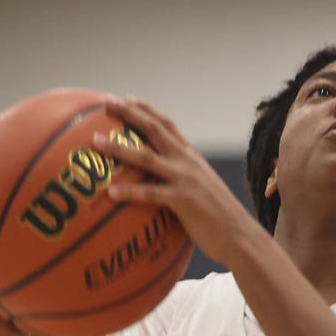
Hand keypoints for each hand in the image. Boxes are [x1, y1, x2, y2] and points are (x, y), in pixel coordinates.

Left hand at [93, 97, 257, 264]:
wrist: (240, 235)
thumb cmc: (219, 219)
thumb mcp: (201, 190)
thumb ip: (182, 181)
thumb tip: (159, 185)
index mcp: (191, 157)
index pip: (167, 125)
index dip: (146, 110)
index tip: (127, 99)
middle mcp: (187, 161)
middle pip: (154, 130)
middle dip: (129, 114)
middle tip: (106, 102)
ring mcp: (185, 179)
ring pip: (146, 157)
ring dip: (118, 148)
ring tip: (94, 142)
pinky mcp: (183, 200)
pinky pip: (150, 194)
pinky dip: (130, 191)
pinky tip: (111, 192)